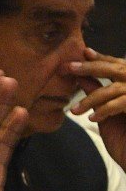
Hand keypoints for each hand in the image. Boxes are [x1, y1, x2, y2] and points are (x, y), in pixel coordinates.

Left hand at [69, 47, 125, 169]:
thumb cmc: (124, 137)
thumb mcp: (106, 112)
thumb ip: (97, 92)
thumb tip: (80, 76)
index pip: (118, 66)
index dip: (102, 59)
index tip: (84, 52)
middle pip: (118, 70)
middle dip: (93, 67)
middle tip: (70, 67)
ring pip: (116, 89)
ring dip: (92, 97)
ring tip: (75, 110)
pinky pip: (122, 103)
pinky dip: (106, 109)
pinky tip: (92, 118)